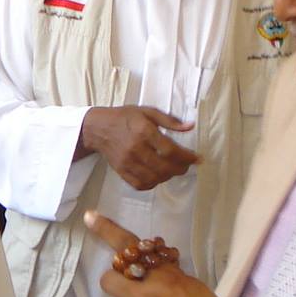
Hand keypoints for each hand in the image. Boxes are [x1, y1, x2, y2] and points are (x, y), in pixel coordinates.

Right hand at [78, 107, 198, 190]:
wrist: (98, 128)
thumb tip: (190, 126)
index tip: (197, 159)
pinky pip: (141, 184)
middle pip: (165, 167)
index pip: (171, 150)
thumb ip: (170, 120)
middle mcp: (136, 148)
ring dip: (168, 176)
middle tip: (187, 165)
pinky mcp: (121, 171)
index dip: (187, 157)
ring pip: (154, 178)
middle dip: (181, 169)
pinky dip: (153, 183)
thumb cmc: (124, 117)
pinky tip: (158, 176)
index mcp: (144, 131)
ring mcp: (127, 162)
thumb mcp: (148, 112)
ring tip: (173, 170)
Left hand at [89, 212, 222, 296]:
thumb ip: (165, 275)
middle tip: (133, 294)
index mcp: (165, 278)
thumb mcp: (191, 286)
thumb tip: (144, 264)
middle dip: (118, 285)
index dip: (107, 230)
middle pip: (108, 280)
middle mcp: (147, 296)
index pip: (131, 247)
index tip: (90, 217)